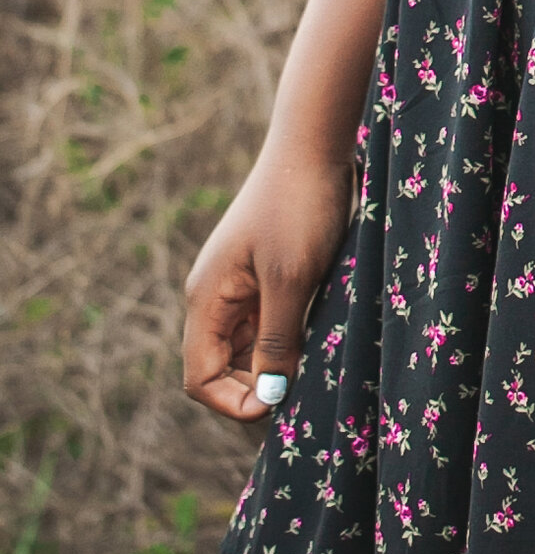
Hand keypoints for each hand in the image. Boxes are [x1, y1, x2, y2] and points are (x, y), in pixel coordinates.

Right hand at [183, 140, 354, 424]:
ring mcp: (238, 284)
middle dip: (254, 390)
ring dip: (272, 366)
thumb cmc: (299, 207)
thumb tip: (268, 399)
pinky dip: (285, 341)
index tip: (279, 407)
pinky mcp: (264, 273)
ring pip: (246, 347)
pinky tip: (316, 344)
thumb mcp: (292, 279)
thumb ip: (277, 340)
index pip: (200, 377)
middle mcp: (215, 296)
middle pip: (221, 367)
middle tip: (301, 400)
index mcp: (208, 299)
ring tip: (311, 376)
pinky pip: (266, 323)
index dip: (233, 403)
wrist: (314, 145)